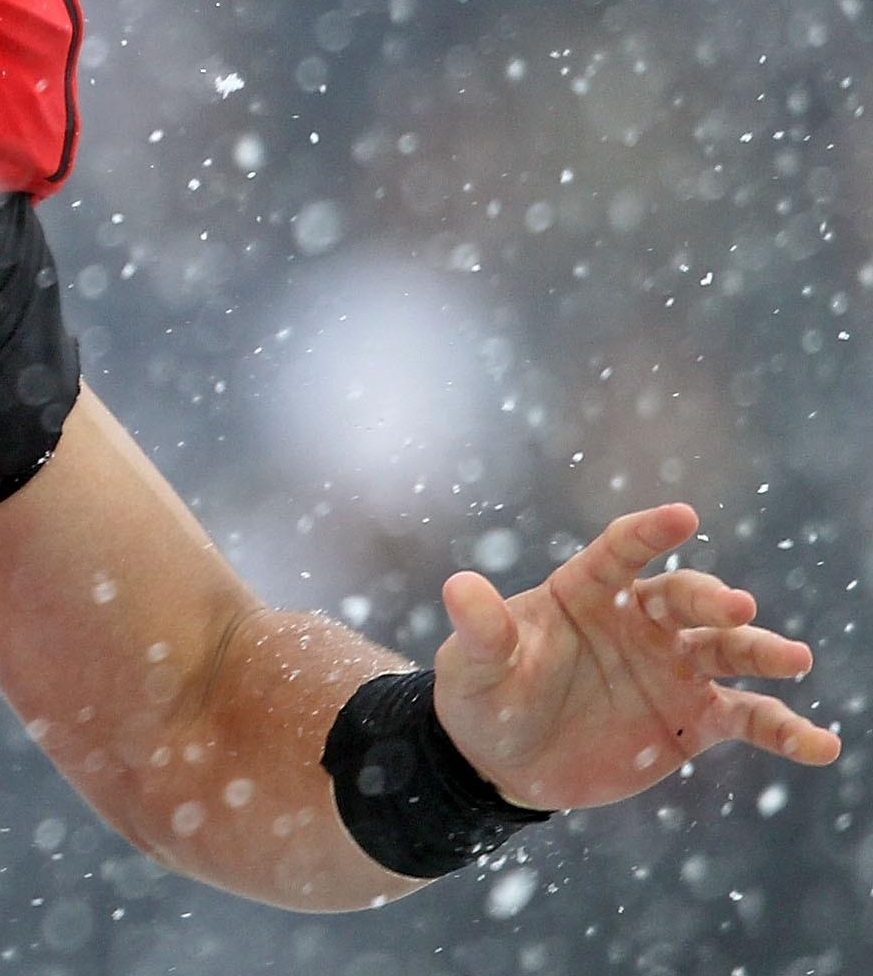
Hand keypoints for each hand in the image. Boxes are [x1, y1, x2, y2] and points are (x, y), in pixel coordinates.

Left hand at [433, 502, 838, 811]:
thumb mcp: (473, 666)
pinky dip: (785, 730)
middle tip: (735, 608)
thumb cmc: (485, 697)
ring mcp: (671, 668)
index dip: (648, 533)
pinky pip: (748, 719)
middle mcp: (638, 621)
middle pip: (684, 599)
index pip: (620, 551)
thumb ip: (479, 629)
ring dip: (761, 652)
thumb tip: (458, 586)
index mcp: (585, 591)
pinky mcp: (693, 719)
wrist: (505, 761)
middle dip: (711, 600)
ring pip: (726, 651)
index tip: (681, 516)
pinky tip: (819, 745)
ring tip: (792, 658)